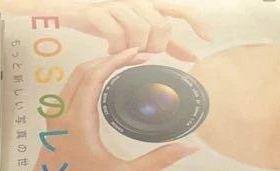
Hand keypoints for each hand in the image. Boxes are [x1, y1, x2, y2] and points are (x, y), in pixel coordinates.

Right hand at [10, 0, 210, 58]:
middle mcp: (136, 1)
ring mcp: (117, 6)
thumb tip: (190, 55)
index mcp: (149, 5)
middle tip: (140, 55)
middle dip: (153, 47)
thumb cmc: (108, 24)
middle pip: (159, 27)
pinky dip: (115, 48)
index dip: (195, 22)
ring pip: (139, 31)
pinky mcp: (98, 13)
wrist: (71, 11)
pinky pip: (115, 33)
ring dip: (132, 49)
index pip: (178, 11)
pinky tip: (110, 53)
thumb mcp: (139, 33)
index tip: (207, 39)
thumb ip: (164, 42)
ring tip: (122, 55)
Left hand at [38, 48, 195, 170]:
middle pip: (86, 68)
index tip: (138, 54)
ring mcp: (54, 110)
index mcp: (77, 122)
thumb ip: (156, 162)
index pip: (94, 77)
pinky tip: (105, 74)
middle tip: (138, 57)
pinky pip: (70, 83)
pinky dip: (88, 73)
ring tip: (124, 62)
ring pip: (76, 73)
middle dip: (112, 58)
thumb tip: (188, 148)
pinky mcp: (53, 112)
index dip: (117, 60)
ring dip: (99, 63)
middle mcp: (62, 112)